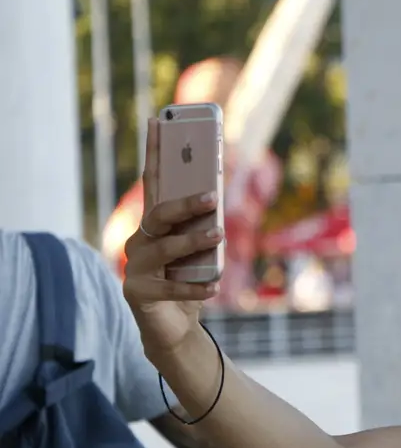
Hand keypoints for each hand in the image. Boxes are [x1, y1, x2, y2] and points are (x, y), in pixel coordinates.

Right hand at [121, 119, 223, 357]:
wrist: (173, 326)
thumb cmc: (189, 279)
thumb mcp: (199, 251)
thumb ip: (202, 226)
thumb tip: (217, 198)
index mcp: (153, 224)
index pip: (153, 182)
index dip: (155, 152)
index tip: (159, 121)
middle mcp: (140, 241)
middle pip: (160, 214)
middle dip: (187, 204)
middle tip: (214, 197)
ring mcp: (136, 267)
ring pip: (166, 247)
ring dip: (194, 241)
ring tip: (218, 234)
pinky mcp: (139, 292)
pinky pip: (172, 286)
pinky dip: (196, 286)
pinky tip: (215, 286)